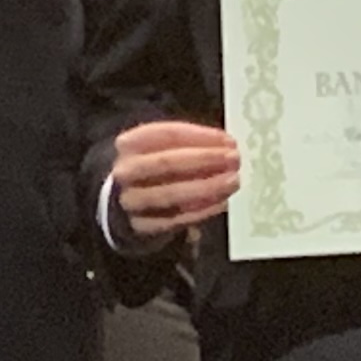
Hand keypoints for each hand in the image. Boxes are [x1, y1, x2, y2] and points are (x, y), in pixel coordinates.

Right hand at [108, 119, 240, 244]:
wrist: (129, 203)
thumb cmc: (155, 168)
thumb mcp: (164, 147)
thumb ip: (191, 143)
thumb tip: (226, 145)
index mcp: (129, 144)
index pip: (166, 134)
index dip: (201, 137)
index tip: (228, 141)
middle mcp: (126, 171)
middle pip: (166, 163)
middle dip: (204, 159)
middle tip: (234, 159)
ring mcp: (131, 201)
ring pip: (171, 193)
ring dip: (207, 187)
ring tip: (233, 181)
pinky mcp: (142, 226)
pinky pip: (175, 219)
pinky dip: (201, 211)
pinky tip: (222, 202)